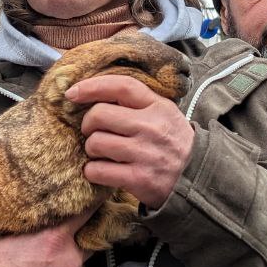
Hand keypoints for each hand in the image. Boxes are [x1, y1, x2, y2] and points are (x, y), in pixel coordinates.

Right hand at [0, 172, 95, 266]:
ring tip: (50, 254)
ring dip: (70, 254)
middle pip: (86, 233)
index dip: (88, 198)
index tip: (88, 191)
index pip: (87, 209)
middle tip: (65, 222)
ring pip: (80, 259)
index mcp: (54, 238)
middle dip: (78, 228)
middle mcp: (71, 258)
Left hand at [67, 75, 193, 209]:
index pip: (121, 86)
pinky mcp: (138, 178)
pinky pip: (98, 170)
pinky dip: (93, 171)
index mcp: (158, 106)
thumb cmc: (172, 142)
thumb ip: (138, 102)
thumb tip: (97, 93)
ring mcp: (145, 153)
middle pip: (99, 115)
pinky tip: (102, 171)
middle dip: (88, 124)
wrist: (195, 179)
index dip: (91, 86)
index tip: (72, 93)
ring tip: (101, 153)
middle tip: (93, 132)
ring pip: (95, 143)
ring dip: (91, 149)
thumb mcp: (165, 114)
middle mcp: (152, 127)